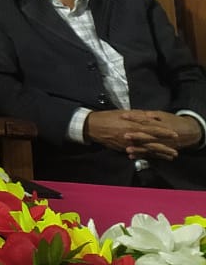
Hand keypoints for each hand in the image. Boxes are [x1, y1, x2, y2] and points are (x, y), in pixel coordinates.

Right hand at [83, 110, 198, 159]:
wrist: (94, 127)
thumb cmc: (109, 117)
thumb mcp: (124, 112)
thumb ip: (139, 115)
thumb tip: (153, 117)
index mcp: (133, 125)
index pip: (152, 129)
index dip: (164, 132)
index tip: (174, 134)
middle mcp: (132, 136)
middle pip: (152, 143)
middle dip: (164, 147)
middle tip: (175, 151)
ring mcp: (129, 145)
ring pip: (147, 151)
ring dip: (159, 154)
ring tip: (169, 157)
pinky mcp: (124, 150)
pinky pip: (139, 154)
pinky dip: (148, 157)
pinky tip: (155, 158)